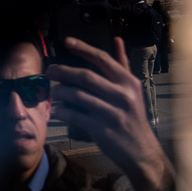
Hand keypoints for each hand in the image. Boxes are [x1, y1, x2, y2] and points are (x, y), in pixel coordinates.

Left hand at [47, 37, 170, 190]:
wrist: (141, 151)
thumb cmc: (133, 117)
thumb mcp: (132, 90)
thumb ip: (122, 64)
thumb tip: (117, 39)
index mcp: (128, 82)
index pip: (103, 59)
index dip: (83, 48)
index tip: (66, 42)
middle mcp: (123, 95)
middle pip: (86, 76)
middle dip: (64, 71)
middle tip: (50, 71)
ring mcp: (113, 113)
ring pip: (78, 96)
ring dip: (61, 92)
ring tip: (53, 91)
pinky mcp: (103, 130)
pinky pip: (76, 116)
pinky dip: (64, 111)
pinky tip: (59, 110)